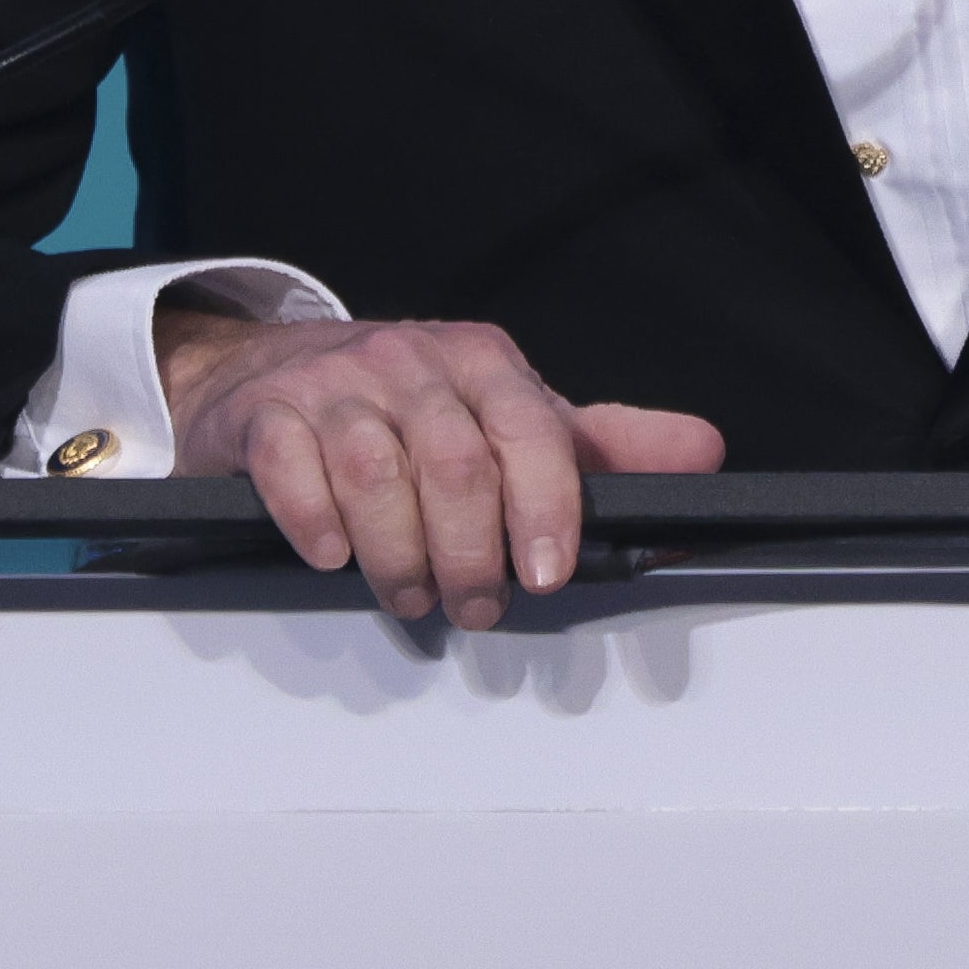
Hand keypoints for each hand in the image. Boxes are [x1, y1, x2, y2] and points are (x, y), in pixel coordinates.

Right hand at [160, 310, 724, 629]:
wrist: (274, 370)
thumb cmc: (412, 406)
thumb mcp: (513, 416)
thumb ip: (604, 447)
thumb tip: (703, 453)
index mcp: (482, 361)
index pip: (529, 429)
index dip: (545, 506)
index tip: (548, 572)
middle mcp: (408, 363)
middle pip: (455, 464)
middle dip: (473, 554)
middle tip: (476, 607)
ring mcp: (332, 386)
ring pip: (374, 472)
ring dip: (399, 556)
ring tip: (412, 595)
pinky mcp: (265, 415)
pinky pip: (290, 468)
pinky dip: (316, 521)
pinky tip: (334, 555)